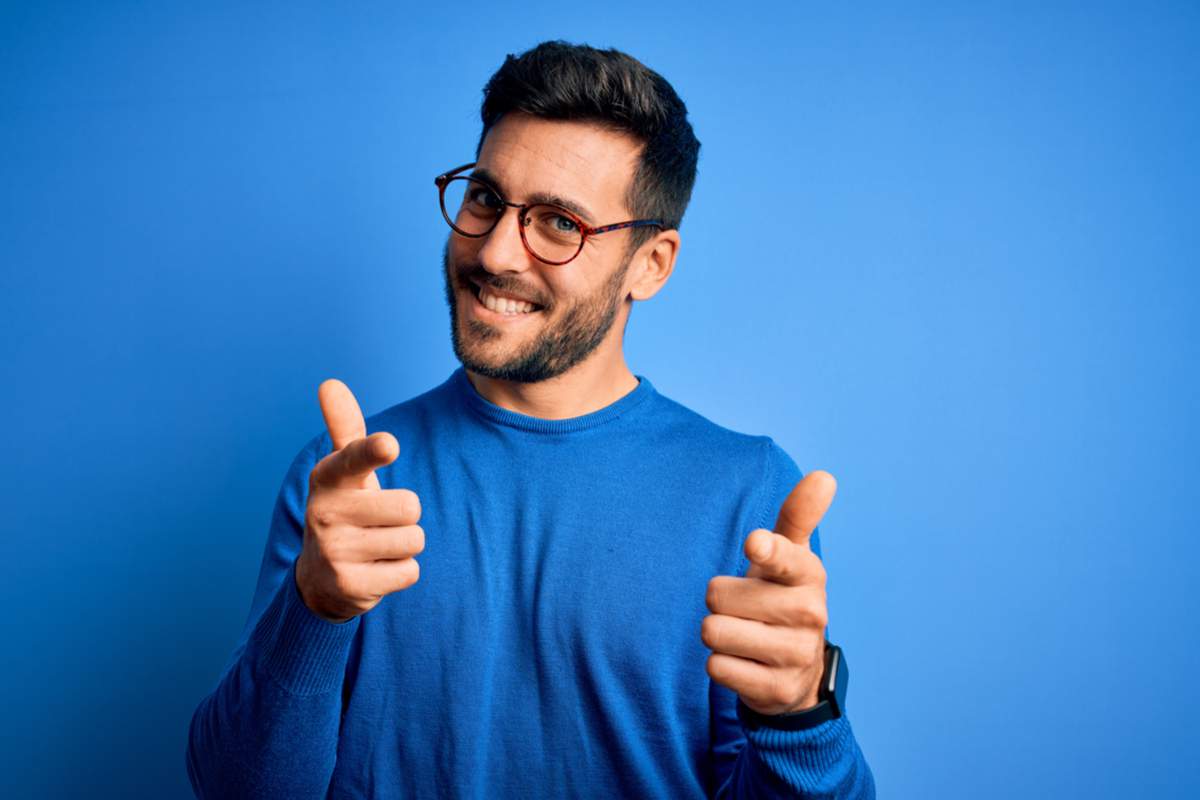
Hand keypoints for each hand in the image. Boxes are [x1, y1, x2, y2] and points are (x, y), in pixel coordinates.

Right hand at [294, 379, 423, 622]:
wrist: (321, 579)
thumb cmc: (346, 510)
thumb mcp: (344, 473)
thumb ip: (345, 429)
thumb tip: (330, 383)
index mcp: (327, 478)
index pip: (354, 459)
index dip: (373, 451)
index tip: (388, 444)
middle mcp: (324, 513)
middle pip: (410, 506)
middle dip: (406, 516)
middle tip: (379, 522)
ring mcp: (335, 552)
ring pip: (414, 540)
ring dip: (405, 545)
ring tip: (376, 547)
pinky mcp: (351, 587)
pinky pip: (409, 571)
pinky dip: (400, 572)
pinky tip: (375, 570)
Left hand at [702, 471, 836, 715]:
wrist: (797, 669)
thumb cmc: (781, 596)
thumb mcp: (790, 557)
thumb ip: (799, 515)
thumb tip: (825, 476)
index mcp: (808, 572)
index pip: (783, 555)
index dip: (765, 550)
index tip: (755, 544)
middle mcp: (810, 612)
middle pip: (718, 595)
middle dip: (719, 602)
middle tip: (744, 608)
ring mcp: (795, 653)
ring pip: (714, 631)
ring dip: (717, 633)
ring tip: (743, 634)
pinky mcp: (776, 689)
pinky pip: (716, 667)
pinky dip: (721, 664)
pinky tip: (745, 662)